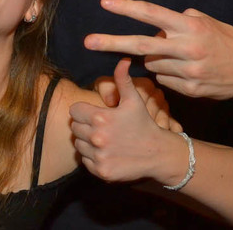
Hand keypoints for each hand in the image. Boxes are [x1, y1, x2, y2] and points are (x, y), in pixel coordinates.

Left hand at [71, 58, 185, 184]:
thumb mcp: (134, 100)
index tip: (95, 114)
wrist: (158, 153)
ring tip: (104, 139)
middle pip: (74, 128)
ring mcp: (98, 156)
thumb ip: (123, 79)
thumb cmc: (144, 124)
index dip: (84, 111)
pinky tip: (106, 152)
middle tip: (101, 127)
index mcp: (100, 118)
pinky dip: (92, 158)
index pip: (75, 111)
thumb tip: (123, 59)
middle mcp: (97, 138)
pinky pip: (85, 161)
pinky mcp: (101, 171)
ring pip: (78, 145)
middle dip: (85, 126)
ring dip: (87, 142)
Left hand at [84, 0, 232, 99]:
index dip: (126, 8)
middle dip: (111, 43)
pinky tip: (185, 72)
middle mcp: (186, 47)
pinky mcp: (190, 89)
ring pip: (152, 65)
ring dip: (156, 60)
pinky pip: (164, 80)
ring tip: (177, 57)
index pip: (151, 14)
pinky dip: (168, 75)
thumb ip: (178, 22)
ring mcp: (187, 71)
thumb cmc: (226, 40)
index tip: (105, 3)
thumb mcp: (205, 22)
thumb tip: (154, 25)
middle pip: (141, 45)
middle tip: (88, 41)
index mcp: (189, 26)